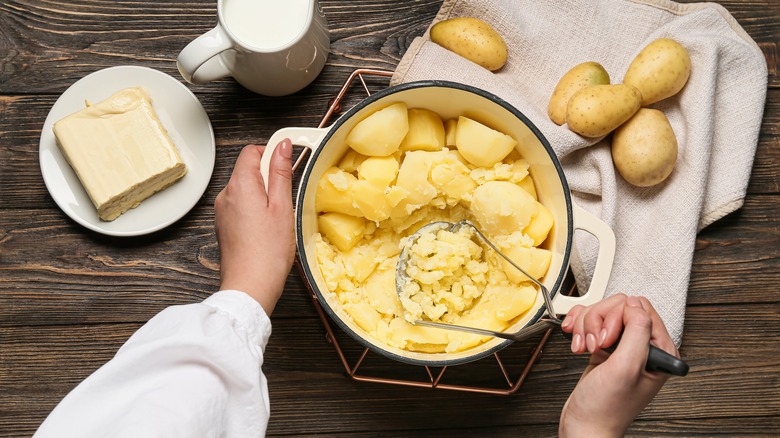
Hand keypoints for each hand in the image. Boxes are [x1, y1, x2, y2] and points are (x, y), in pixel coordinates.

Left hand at [214, 140, 294, 314]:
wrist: (250, 286)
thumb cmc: (268, 252)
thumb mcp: (283, 207)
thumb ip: (281, 172)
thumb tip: (282, 146)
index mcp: (240, 185)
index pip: (251, 151)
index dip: (271, 153)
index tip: (288, 162)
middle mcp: (226, 195)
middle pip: (248, 170)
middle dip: (269, 177)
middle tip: (286, 198)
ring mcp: (223, 211)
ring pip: (246, 189)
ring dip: (263, 194)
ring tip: (278, 217)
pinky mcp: (224, 226)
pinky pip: (241, 206)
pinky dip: (255, 209)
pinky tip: (268, 227)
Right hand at [558, 293, 678, 436]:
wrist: (585, 425)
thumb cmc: (606, 408)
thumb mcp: (626, 367)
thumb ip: (636, 331)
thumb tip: (634, 304)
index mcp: (660, 349)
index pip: (640, 308)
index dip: (618, 318)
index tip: (607, 339)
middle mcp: (643, 346)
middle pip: (618, 307)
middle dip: (599, 322)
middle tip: (596, 346)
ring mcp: (623, 346)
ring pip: (602, 312)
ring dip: (586, 327)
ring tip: (585, 348)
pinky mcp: (605, 347)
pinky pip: (590, 321)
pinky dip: (579, 328)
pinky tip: (577, 342)